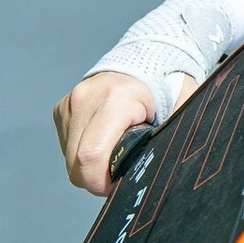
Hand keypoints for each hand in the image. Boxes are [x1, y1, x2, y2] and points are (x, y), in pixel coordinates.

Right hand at [53, 71, 195, 196]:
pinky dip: (84, 153)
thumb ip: (172, 138)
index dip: (103, 182)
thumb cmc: (169, 88)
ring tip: (117, 152)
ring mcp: (70, 103)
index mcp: (116, 98)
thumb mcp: (180, 110)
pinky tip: (106, 142)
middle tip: (123, 173)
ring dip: (91, 167)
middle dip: (97, 179)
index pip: (92, 156)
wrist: (149, 58)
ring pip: (69, 159)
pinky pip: (67, 146)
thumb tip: (170, 171)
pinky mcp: (63, 109)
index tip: (121, 184)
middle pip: (76, 164)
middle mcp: (86, 98)